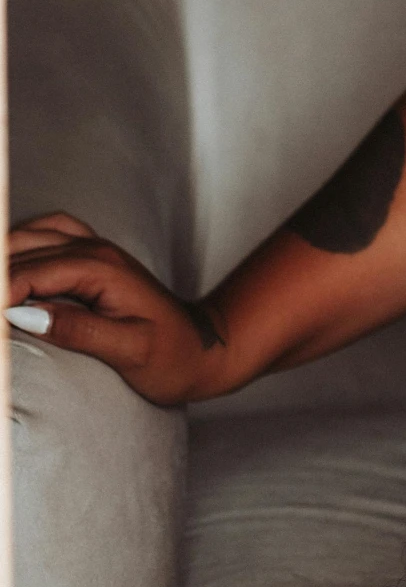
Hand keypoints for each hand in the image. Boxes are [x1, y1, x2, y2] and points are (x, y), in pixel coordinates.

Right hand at [7, 214, 223, 402]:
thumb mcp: (130, 350)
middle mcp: (95, 249)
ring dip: (2, 258)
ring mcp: (95, 248)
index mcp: (101, 269)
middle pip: (21, 252)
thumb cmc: (172, 355)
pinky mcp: (93, 256)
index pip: (30, 274)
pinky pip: (48, 232)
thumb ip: (78, 330)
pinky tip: (7, 261)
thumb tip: (24, 315)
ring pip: (29, 235)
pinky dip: (20, 243)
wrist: (204, 347)